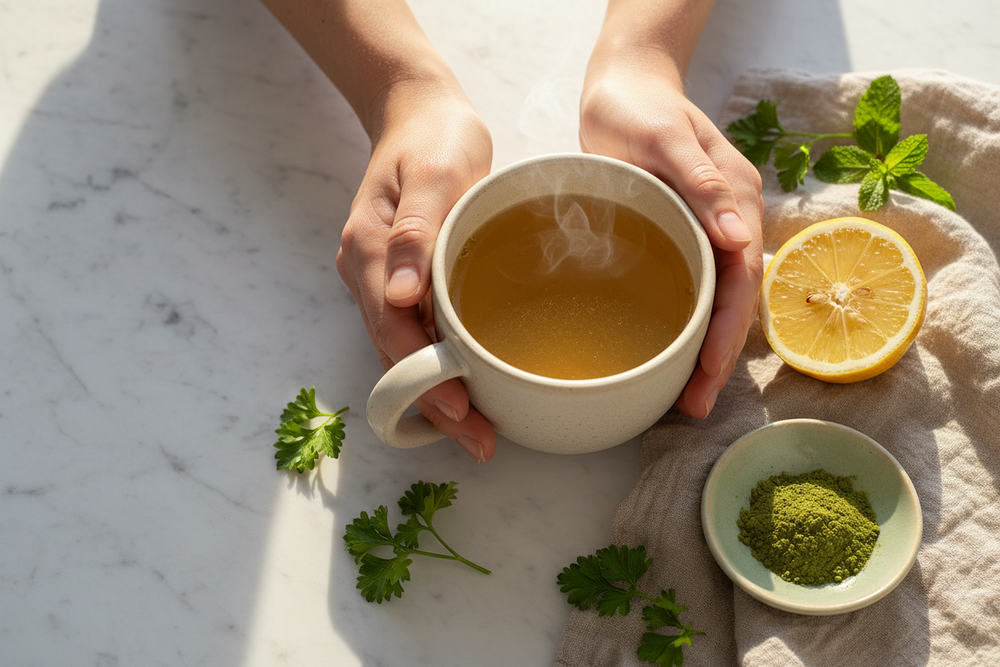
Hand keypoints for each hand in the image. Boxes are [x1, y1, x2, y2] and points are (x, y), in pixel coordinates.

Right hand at [336, 83, 496, 460]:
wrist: (419, 113)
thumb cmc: (432, 138)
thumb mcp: (433, 172)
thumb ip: (415, 229)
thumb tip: (401, 293)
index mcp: (369, 252)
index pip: (393, 332)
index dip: (425, 378)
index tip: (460, 412)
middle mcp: (368, 275)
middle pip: (396, 355)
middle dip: (434, 403)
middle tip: (481, 442)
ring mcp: (383, 280)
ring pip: (404, 351)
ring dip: (438, 391)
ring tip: (480, 429)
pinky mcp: (403, 280)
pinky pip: (416, 333)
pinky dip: (441, 364)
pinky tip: (472, 383)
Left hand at [579, 66, 763, 417]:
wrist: (624, 85)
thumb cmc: (639, 107)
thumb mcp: (667, 140)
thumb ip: (704, 185)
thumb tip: (741, 240)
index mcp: (734, 201)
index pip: (741, 279)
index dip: (727, 329)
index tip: (706, 369)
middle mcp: (728, 223)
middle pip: (732, 301)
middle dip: (716, 357)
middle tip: (692, 406)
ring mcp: (706, 231)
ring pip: (714, 302)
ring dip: (702, 351)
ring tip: (682, 399)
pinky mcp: (681, 235)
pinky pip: (691, 288)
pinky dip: (684, 327)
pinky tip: (668, 356)